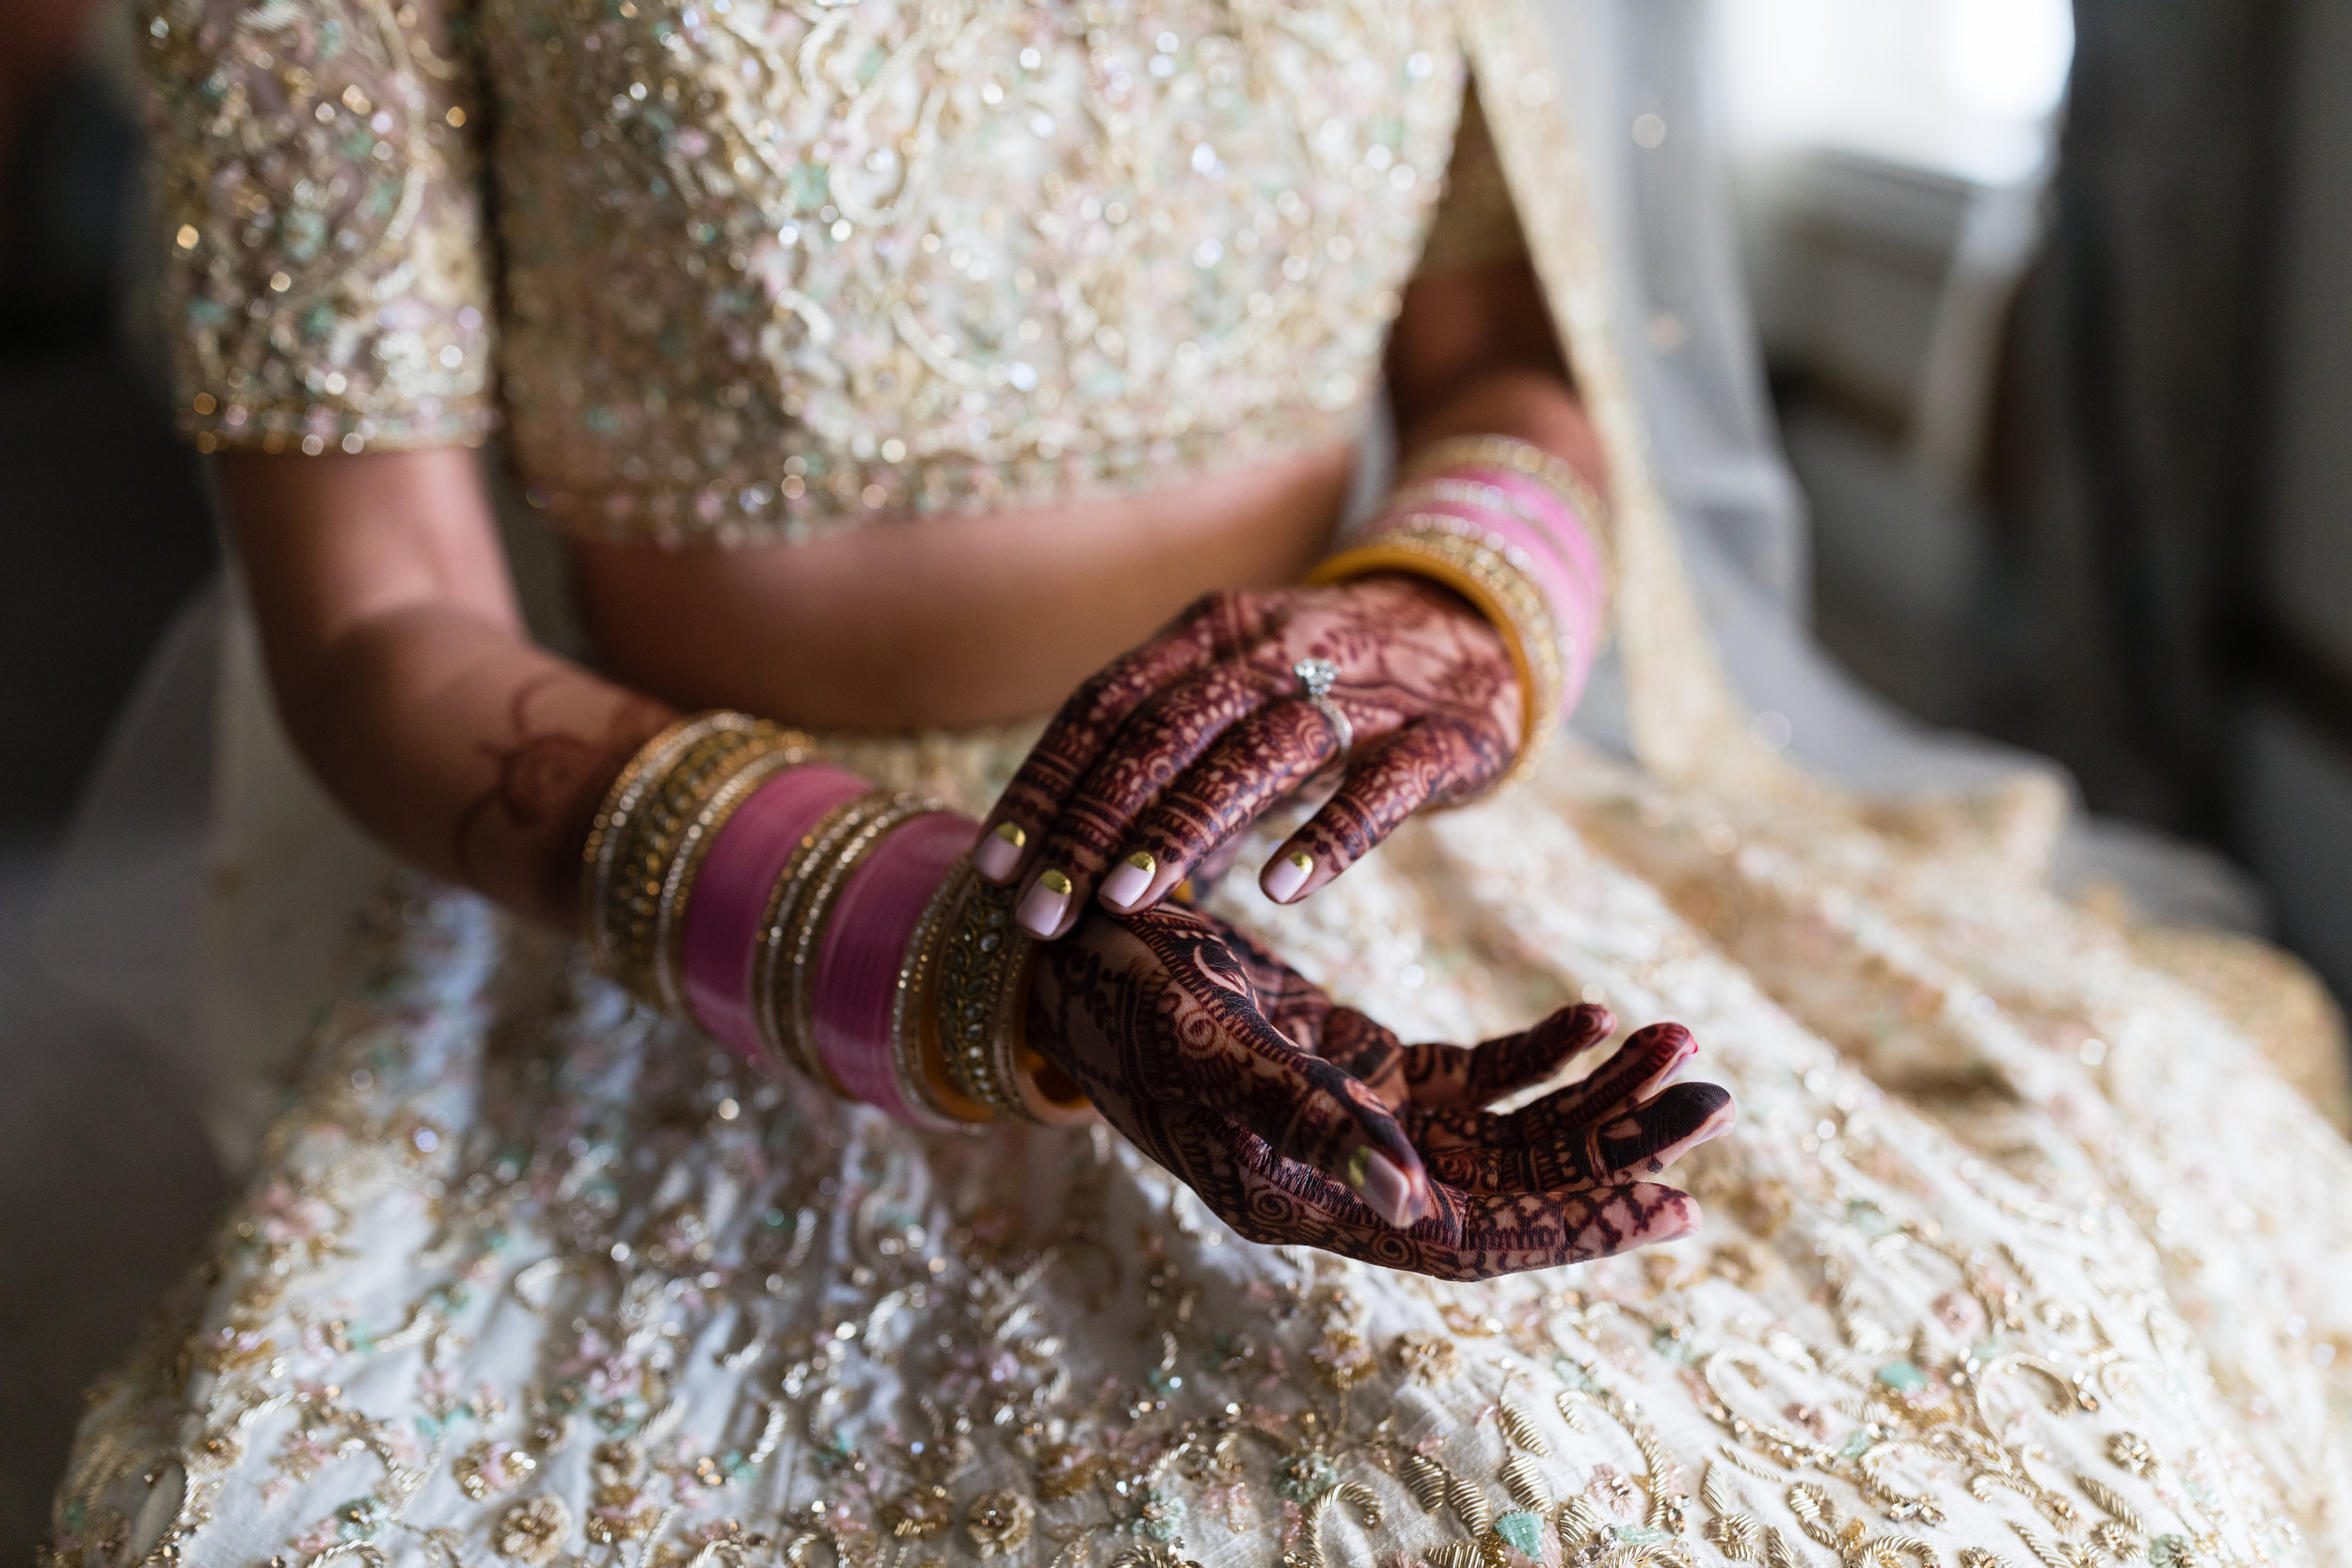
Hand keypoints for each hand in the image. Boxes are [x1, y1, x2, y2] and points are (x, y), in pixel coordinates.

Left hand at [975, 579, 1520, 938]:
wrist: (1482, 624)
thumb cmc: (1330, 686)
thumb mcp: (1237, 699)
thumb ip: (1166, 768)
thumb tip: (1079, 874)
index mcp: (1209, 635)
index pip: (1106, 705)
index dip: (1046, 785)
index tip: (995, 868)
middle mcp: (1274, 650)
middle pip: (1163, 732)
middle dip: (1091, 823)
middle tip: (1040, 914)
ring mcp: (1361, 691)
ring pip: (1256, 751)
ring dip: (1183, 826)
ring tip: (1125, 899)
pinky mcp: (1441, 738)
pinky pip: (1379, 787)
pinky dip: (1329, 834)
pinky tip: (1281, 889)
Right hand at [1026, 901, 1732, 1280]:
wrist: (1071, 954)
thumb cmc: (1125, 1000)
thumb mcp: (1211, 1048)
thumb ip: (1311, 1119)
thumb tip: (1417, 1201)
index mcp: (1307, 1200)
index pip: (1466, 1238)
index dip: (1566, 1226)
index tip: (1670, 1206)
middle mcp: (1348, 1178)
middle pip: (1508, 1185)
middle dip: (1613, 1148)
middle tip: (1714, 1105)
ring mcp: (1362, 1124)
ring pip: (1505, 1131)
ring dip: (1593, 1096)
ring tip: (1682, 1049)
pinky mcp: (1365, 1070)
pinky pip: (1473, 1079)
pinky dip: (1537, 1052)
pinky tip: (1593, 1018)